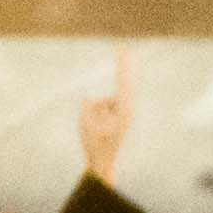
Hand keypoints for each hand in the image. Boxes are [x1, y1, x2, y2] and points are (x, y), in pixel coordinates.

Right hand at [80, 50, 133, 184]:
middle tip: (124, 49)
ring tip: (96, 131)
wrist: (102, 163)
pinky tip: (96, 131)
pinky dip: (93, 117)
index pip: (123, 82)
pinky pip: (101, 108)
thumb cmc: (95, 144)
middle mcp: (126, 110)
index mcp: (124, 111)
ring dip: (94, 114)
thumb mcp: (86, 122)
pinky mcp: (117, 117)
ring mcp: (122, 114)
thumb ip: (88, 106)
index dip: (122, 65)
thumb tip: (90, 100)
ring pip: (103, 102)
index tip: (122, 50)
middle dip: (121, 71)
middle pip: (121, 86)